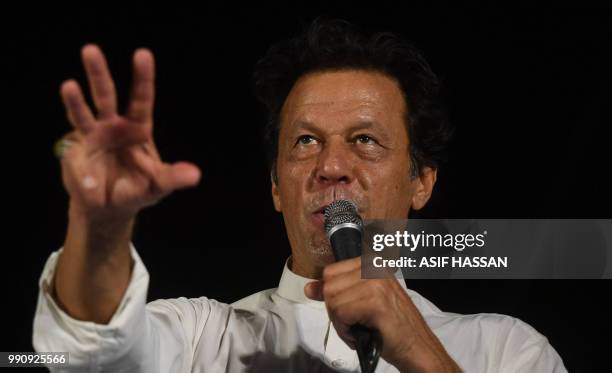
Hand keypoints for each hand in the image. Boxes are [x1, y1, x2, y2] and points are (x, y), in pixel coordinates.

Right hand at [59, 44, 200, 222]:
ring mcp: (92, 138)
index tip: (142, 54)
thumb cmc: (137, 189)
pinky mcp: (76, 154)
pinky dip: (82, 171)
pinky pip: (75, 156)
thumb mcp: (158, 185)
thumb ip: (173, 177)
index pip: (141, 99)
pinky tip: (90, 185)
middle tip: (91, 49)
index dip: (142, 78)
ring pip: (82, 113)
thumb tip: (195, 175)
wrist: (110, 207)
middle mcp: (112, 127)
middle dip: (98, 73)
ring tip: (69, 85)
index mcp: (137, 129)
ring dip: (74, 100)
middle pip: (105, 96)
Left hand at [304, 257, 459, 371]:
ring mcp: (376, 283)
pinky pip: (341, 313)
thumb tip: (309, 288)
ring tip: (360, 329)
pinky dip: (346, 330)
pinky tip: (361, 334)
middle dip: (335, 310)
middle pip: (329, 285)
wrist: (417, 348)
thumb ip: (337, 292)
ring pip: (333, 300)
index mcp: (371, 263)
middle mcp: (374, 267)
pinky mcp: (376, 301)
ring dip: (341, 322)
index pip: (330, 272)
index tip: (349, 310)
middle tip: (355, 323)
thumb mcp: (361, 302)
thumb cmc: (390, 327)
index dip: (332, 296)